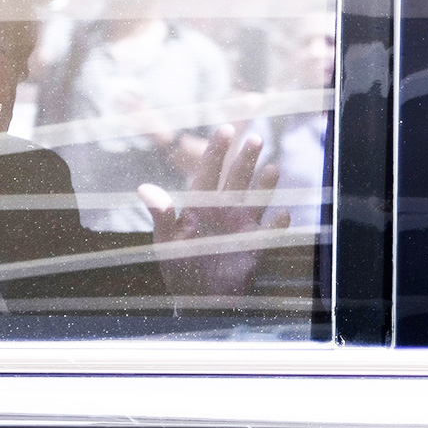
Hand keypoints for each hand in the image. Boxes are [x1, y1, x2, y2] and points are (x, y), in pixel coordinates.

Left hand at [137, 124, 289, 296]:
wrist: (197, 298)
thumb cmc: (179, 266)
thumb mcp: (166, 241)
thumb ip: (160, 215)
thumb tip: (144, 188)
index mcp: (199, 206)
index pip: (208, 172)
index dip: (216, 151)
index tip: (225, 129)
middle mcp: (223, 211)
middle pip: (236, 179)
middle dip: (245, 160)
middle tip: (254, 138)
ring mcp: (241, 226)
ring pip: (256, 199)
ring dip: (265, 186)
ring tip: (273, 168)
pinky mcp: (255, 246)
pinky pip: (270, 232)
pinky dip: (277, 225)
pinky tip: (283, 214)